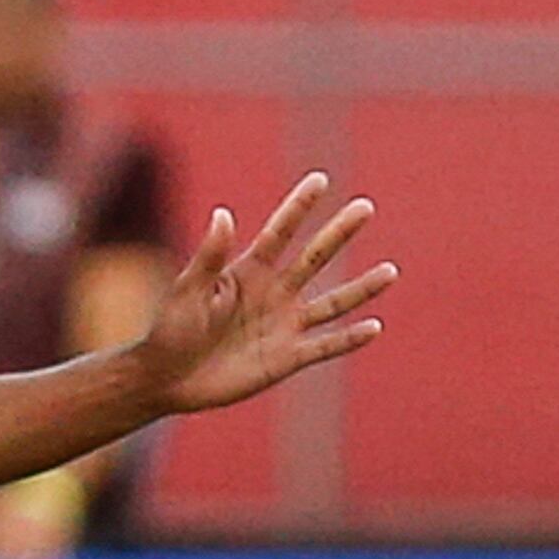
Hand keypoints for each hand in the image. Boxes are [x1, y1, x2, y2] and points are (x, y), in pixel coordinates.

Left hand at [128, 171, 393, 417]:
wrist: (168, 378)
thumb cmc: (170, 330)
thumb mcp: (187, 291)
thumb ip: (210, 256)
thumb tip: (223, 213)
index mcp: (247, 272)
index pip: (280, 233)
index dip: (299, 206)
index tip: (320, 179)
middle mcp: (272, 293)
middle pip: (314, 258)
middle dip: (339, 233)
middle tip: (365, 206)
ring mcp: (283, 325)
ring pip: (331, 302)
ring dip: (361, 288)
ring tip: (391, 270)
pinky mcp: (287, 358)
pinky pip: (325, 345)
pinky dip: (349, 338)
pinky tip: (374, 326)